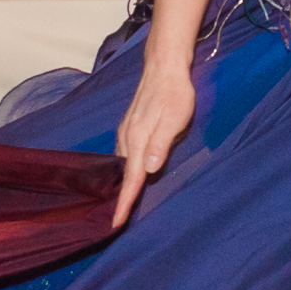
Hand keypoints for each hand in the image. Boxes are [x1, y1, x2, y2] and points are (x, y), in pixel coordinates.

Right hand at [112, 52, 196, 227]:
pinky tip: (130, 172)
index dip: (124, 202)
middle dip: (121, 198)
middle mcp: (127, 137)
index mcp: (137, 139)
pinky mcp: (129, 126)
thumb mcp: (174, 119)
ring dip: (123, 184)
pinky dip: (125, 169)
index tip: (115, 223)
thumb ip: (161, 145)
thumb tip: (148, 170)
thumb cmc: (174, 93)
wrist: (164, 66)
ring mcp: (126, 131)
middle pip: (123, 175)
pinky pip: (124, 154)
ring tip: (124, 203)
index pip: (130, 179)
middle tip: (120, 220)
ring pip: (122, 164)